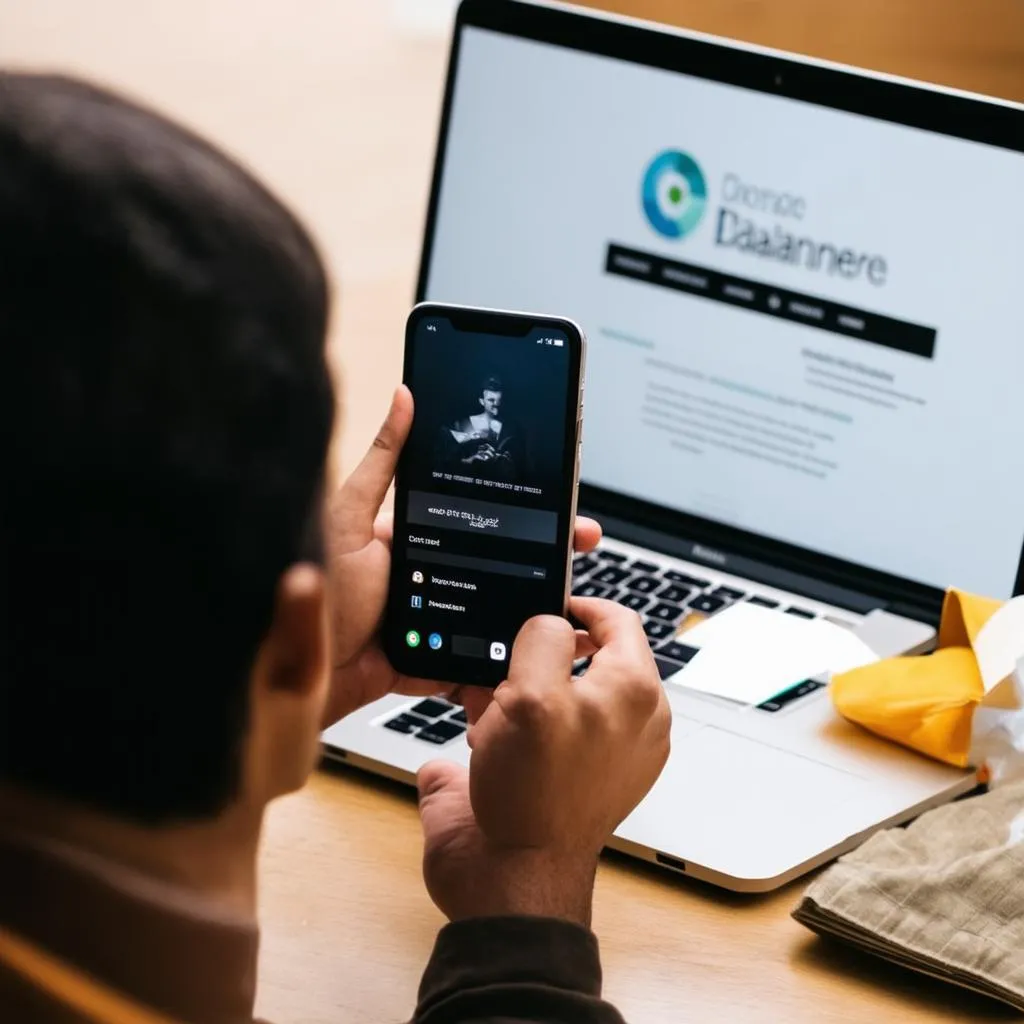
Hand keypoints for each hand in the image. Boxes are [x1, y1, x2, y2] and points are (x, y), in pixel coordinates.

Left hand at [322, 386, 601, 725]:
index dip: (518, 505)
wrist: (297, 668)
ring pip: (495, 609)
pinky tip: (538, 643)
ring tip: (570, 593)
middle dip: (542, 550)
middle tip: (579, 539)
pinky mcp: (432, 659)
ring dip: (531, 603)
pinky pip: (476, 659)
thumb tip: (404, 395)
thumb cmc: (311, 587)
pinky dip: (505, 655)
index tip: (558, 495)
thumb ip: (382, 462)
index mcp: (413, 536)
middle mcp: (428, 575)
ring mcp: (433, 620)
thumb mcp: (349, 517)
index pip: (476, 514)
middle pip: (496, 559)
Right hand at [417, 598, 670, 926]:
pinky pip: (565, 730)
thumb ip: (543, 639)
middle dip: (543, 656)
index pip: (617, 618)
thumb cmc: (530, 798)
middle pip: (592, 654)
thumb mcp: (529, 694)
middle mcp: (636, 720)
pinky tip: (495, 741)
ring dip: (530, 691)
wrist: (517, 878)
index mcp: (633, 691)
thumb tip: (549, 623)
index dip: (576, 605)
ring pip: (573, 692)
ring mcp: (618, 752)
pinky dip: (532, 725)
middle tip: (508, 666)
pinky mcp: (593, 778)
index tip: (544, 606)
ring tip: (494, 710)